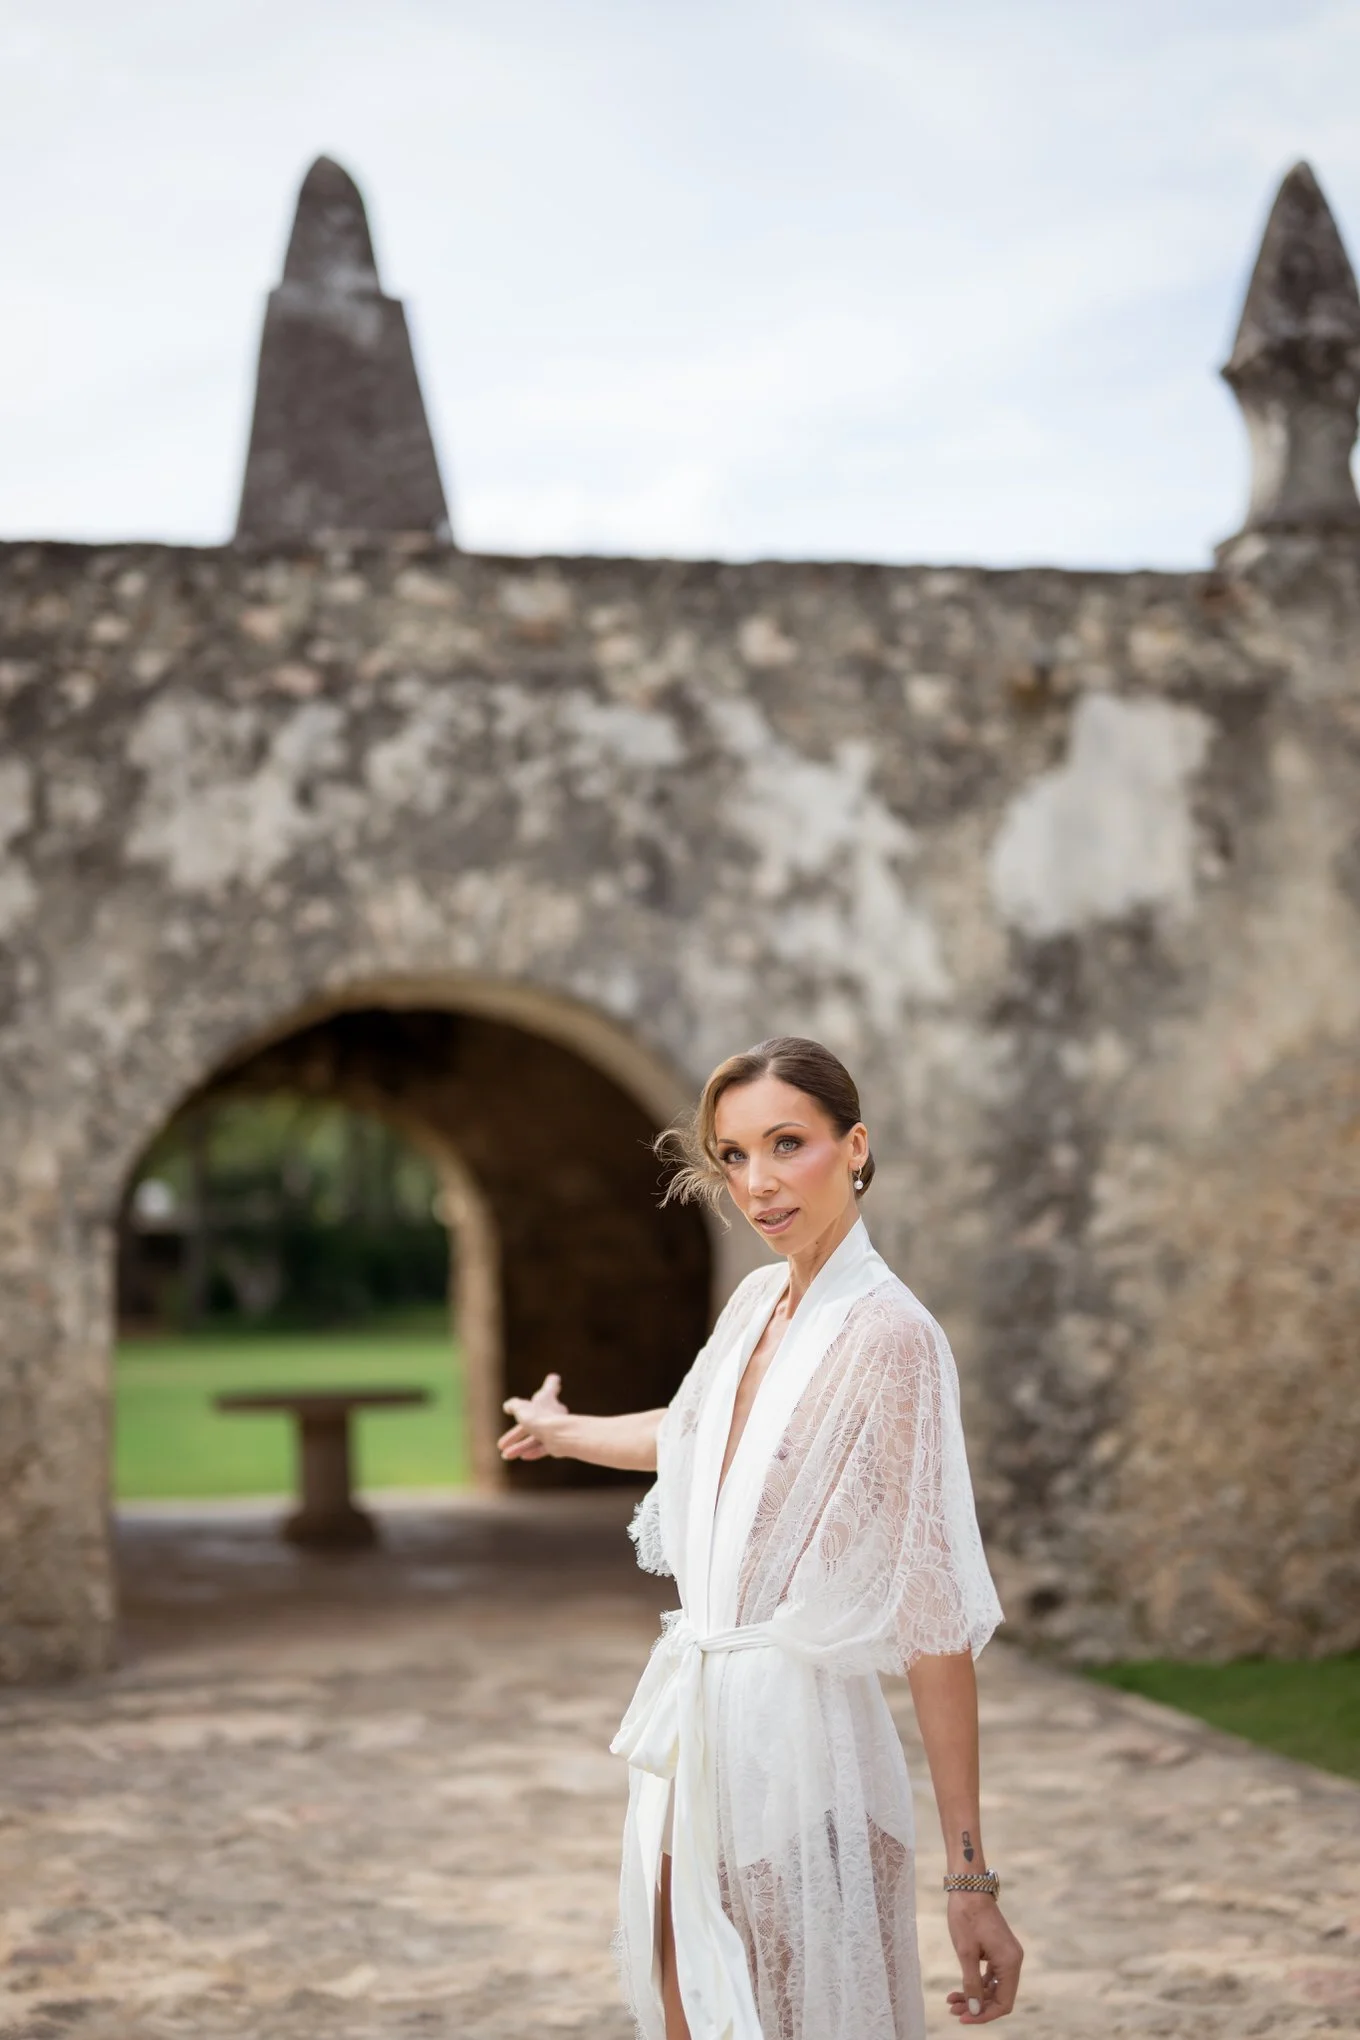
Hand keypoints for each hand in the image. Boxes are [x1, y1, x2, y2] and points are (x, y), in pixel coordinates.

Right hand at [498, 1373, 571, 1460]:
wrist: (558, 1435)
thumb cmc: (540, 1417)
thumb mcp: (521, 1408)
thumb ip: (514, 1405)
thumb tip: (508, 1406)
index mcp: (548, 1400)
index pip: (549, 1390)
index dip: (550, 1385)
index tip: (554, 1380)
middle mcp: (553, 1414)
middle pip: (531, 1424)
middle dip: (515, 1435)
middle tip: (501, 1444)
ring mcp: (555, 1429)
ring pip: (535, 1439)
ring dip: (520, 1447)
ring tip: (505, 1455)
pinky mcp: (558, 1444)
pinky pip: (543, 1448)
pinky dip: (533, 1451)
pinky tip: (524, 1457)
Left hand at [945, 1894, 1021, 2022]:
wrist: (968, 1886)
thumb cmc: (966, 1916)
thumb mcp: (966, 1952)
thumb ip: (972, 1983)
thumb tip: (975, 2010)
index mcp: (1010, 1962)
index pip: (1003, 2003)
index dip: (984, 2015)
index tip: (963, 2018)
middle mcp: (1013, 1961)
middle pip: (998, 1997)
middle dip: (976, 2006)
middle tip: (952, 2009)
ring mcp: (1006, 1955)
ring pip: (993, 1987)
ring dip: (974, 1996)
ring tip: (951, 2001)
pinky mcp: (998, 1950)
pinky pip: (990, 1976)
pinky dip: (976, 1983)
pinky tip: (959, 1989)